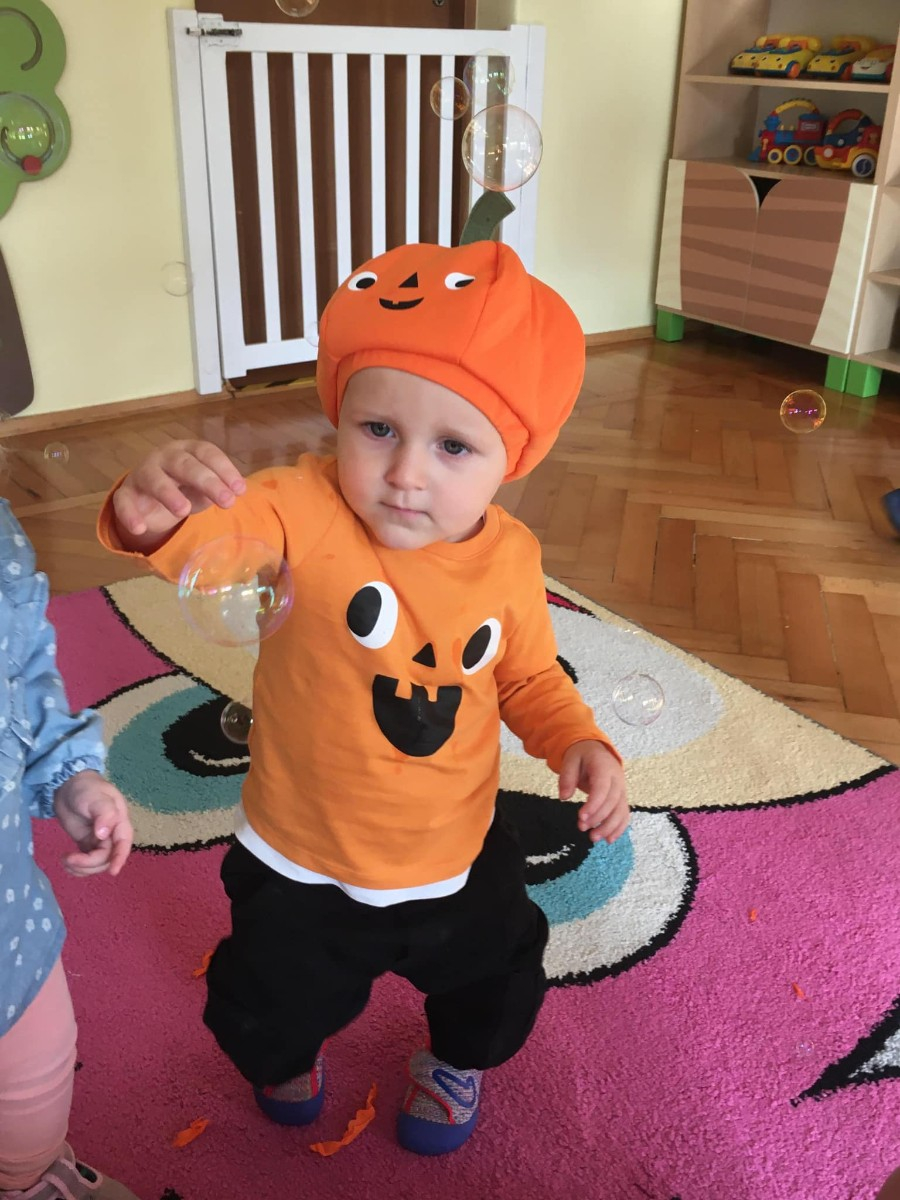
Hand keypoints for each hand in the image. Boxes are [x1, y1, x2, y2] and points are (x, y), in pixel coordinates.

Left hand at [53, 771, 133, 876]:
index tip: (112, 872)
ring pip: (97, 864)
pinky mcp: (87, 845)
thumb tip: (104, 835)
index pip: (123, 843)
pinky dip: (77, 868)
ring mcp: (99, 841)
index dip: (119, 858)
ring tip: (65, 860)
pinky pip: (86, 863)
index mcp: (119, 821)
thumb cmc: (86, 788)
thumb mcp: (96, 797)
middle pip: (108, 858)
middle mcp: (112, 834)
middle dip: (90, 863)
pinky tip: (66, 863)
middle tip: (70, 858)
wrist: (68, 785)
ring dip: (82, 868)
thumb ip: (104, 814)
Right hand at [112, 440, 245, 549]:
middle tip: (227, 502)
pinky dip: (130, 515)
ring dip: (168, 493)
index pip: (207, 452)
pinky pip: (123, 502)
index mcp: (188, 450)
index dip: (224, 469)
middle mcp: (165, 456)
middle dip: (207, 482)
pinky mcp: (125, 493)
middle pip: (185, 465)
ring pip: (153, 479)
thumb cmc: (183, 487)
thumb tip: (232, 494)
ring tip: (183, 511)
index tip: (240, 489)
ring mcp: (143, 473)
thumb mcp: (203, 489)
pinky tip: (139, 528)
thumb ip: (215, 489)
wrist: (147, 496)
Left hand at [559, 740, 628, 843]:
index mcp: (604, 767)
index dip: (594, 804)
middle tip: (582, 828)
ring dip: (609, 827)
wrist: (597, 751)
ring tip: (593, 838)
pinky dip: (619, 828)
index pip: (602, 788)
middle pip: (612, 802)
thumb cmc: (582, 756)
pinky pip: (624, 814)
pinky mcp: (621, 798)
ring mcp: (622, 789)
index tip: (581, 817)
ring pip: (620, 811)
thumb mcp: (570, 759)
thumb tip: (564, 797)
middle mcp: (617, 779)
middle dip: (598, 818)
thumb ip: (567, 777)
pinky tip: (609, 840)